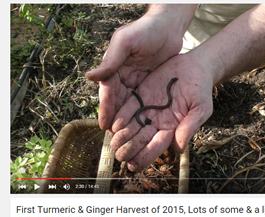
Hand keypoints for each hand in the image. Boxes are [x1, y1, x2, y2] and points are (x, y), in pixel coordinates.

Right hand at [85, 11, 185, 129]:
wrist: (169, 27)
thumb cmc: (146, 30)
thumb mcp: (126, 42)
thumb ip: (111, 61)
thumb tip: (89, 77)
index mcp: (114, 66)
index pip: (108, 91)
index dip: (105, 108)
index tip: (103, 125)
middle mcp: (122, 74)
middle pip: (117, 100)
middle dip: (114, 117)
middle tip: (114, 136)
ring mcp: (135, 78)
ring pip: (128, 102)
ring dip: (126, 118)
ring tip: (126, 135)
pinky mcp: (148, 82)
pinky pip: (142, 99)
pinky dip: (140, 111)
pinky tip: (141, 123)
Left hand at [109, 54, 213, 170]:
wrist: (195, 67)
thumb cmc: (201, 90)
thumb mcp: (201, 108)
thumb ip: (190, 127)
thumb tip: (179, 148)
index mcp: (172, 128)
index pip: (156, 146)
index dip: (145, 157)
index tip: (133, 165)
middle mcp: (157, 122)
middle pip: (141, 139)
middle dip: (130, 149)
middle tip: (119, 156)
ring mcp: (148, 109)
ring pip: (132, 126)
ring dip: (122, 136)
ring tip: (113, 144)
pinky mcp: (141, 95)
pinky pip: (129, 108)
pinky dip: (121, 117)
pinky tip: (114, 125)